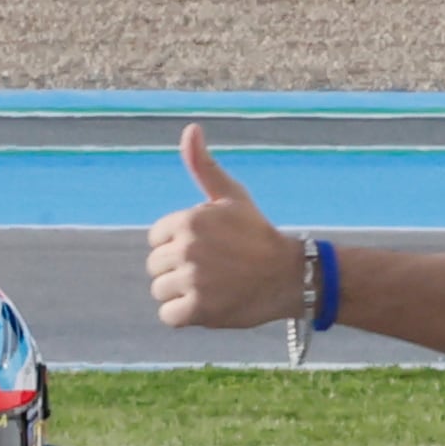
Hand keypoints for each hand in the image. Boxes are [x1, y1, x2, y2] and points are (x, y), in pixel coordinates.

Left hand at [147, 128, 308, 329]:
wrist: (289, 275)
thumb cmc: (257, 234)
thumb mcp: (231, 196)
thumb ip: (204, 166)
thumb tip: (190, 129)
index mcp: (189, 219)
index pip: (156, 239)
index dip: (177, 245)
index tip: (206, 249)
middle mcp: (187, 247)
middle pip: (155, 266)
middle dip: (177, 270)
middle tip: (211, 271)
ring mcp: (192, 279)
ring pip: (160, 291)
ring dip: (181, 294)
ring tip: (210, 288)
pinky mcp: (199, 310)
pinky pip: (169, 316)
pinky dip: (184, 316)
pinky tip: (206, 306)